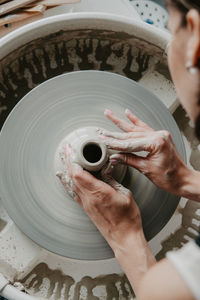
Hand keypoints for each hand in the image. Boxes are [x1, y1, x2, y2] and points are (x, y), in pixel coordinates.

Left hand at [57, 145, 155, 293]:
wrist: (124, 238)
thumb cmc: (128, 218)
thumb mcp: (125, 194)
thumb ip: (113, 180)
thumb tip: (105, 170)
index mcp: (99, 193)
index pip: (79, 174)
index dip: (72, 161)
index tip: (71, 150)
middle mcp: (89, 199)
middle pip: (72, 177)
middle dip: (67, 162)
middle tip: (65, 150)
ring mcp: (86, 204)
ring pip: (71, 184)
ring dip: (66, 171)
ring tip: (63, 159)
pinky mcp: (86, 209)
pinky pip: (73, 193)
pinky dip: (68, 183)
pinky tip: (64, 178)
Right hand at [100, 109, 189, 195]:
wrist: (183, 179)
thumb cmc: (169, 177)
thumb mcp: (146, 169)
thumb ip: (128, 160)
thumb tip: (114, 157)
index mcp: (156, 142)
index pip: (130, 143)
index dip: (115, 143)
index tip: (104, 141)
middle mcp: (158, 135)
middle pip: (131, 134)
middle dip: (114, 133)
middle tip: (101, 131)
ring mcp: (159, 134)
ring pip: (135, 128)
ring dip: (120, 122)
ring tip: (108, 114)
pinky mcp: (159, 136)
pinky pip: (144, 127)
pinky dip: (135, 120)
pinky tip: (127, 113)